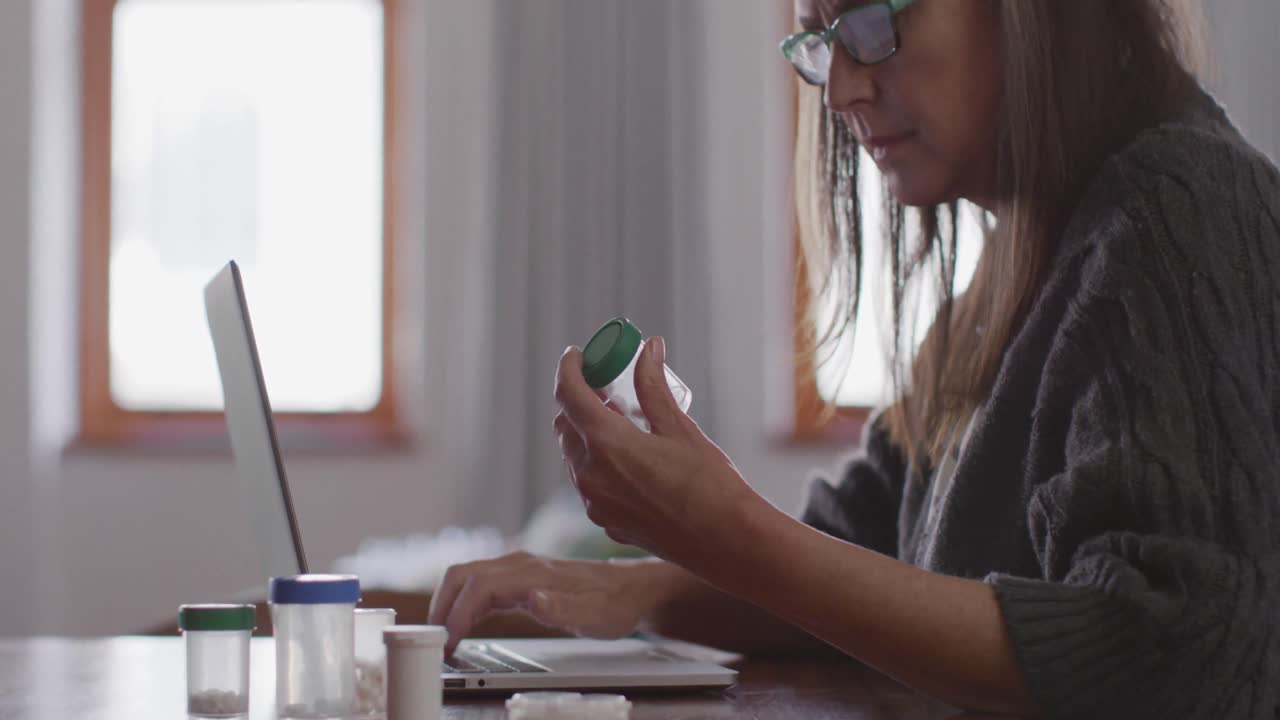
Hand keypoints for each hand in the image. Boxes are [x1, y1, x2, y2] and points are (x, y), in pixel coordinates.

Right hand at [427, 553, 667, 655]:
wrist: (630, 588)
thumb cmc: (614, 603)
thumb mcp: (595, 616)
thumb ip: (564, 609)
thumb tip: (532, 599)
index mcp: (533, 573)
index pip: (480, 587)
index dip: (459, 613)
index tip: (449, 641)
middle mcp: (521, 565)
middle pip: (463, 575)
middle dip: (442, 605)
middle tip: (434, 639)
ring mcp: (518, 569)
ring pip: (467, 577)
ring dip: (449, 603)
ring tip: (443, 636)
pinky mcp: (519, 577)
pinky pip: (480, 584)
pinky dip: (463, 602)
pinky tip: (464, 624)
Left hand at [552, 337, 763, 570]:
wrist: (726, 542)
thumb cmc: (710, 484)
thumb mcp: (680, 428)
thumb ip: (654, 386)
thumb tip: (649, 348)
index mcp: (607, 445)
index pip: (569, 395)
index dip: (568, 369)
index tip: (576, 356)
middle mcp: (591, 476)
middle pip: (566, 426)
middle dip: (579, 402)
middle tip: (607, 389)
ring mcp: (595, 503)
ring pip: (574, 457)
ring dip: (587, 433)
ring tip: (621, 422)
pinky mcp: (606, 522)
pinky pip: (589, 484)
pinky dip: (598, 463)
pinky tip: (628, 459)